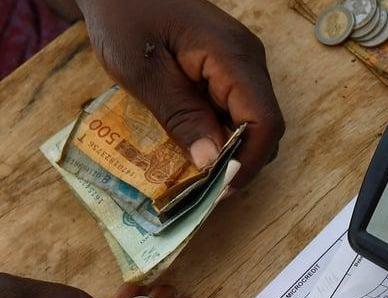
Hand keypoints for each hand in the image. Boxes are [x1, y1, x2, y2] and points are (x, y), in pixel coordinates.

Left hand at [77, 0, 283, 187]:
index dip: (249, 161)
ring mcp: (240, 62)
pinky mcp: (227, 67)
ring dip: (230, 149)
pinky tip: (194, 145)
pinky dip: (220, 132)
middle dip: (240, 161)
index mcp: (231, 56)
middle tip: (205, 190)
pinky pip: (235, 107)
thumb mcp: (142, 72)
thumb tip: (213, 163)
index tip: (220, 190)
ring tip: (197, 173)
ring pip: (252, 119)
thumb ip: (180, 116)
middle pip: (264, 124)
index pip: (264, 120)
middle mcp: (248, 60)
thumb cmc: (124, 17)